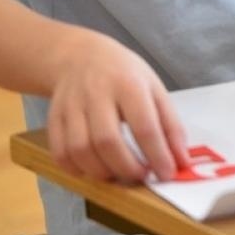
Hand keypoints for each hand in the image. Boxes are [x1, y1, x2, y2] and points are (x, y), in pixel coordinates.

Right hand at [47, 32, 188, 183]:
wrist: (79, 57)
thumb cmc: (125, 75)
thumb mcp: (154, 89)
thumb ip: (170, 124)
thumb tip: (181, 160)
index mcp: (129, 84)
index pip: (144, 126)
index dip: (157, 155)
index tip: (167, 174)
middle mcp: (96, 94)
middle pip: (107, 141)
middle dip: (126, 167)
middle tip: (141, 177)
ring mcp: (71, 107)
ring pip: (80, 150)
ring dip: (101, 172)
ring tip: (119, 174)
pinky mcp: (53, 118)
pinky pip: (60, 152)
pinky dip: (76, 169)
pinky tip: (93, 169)